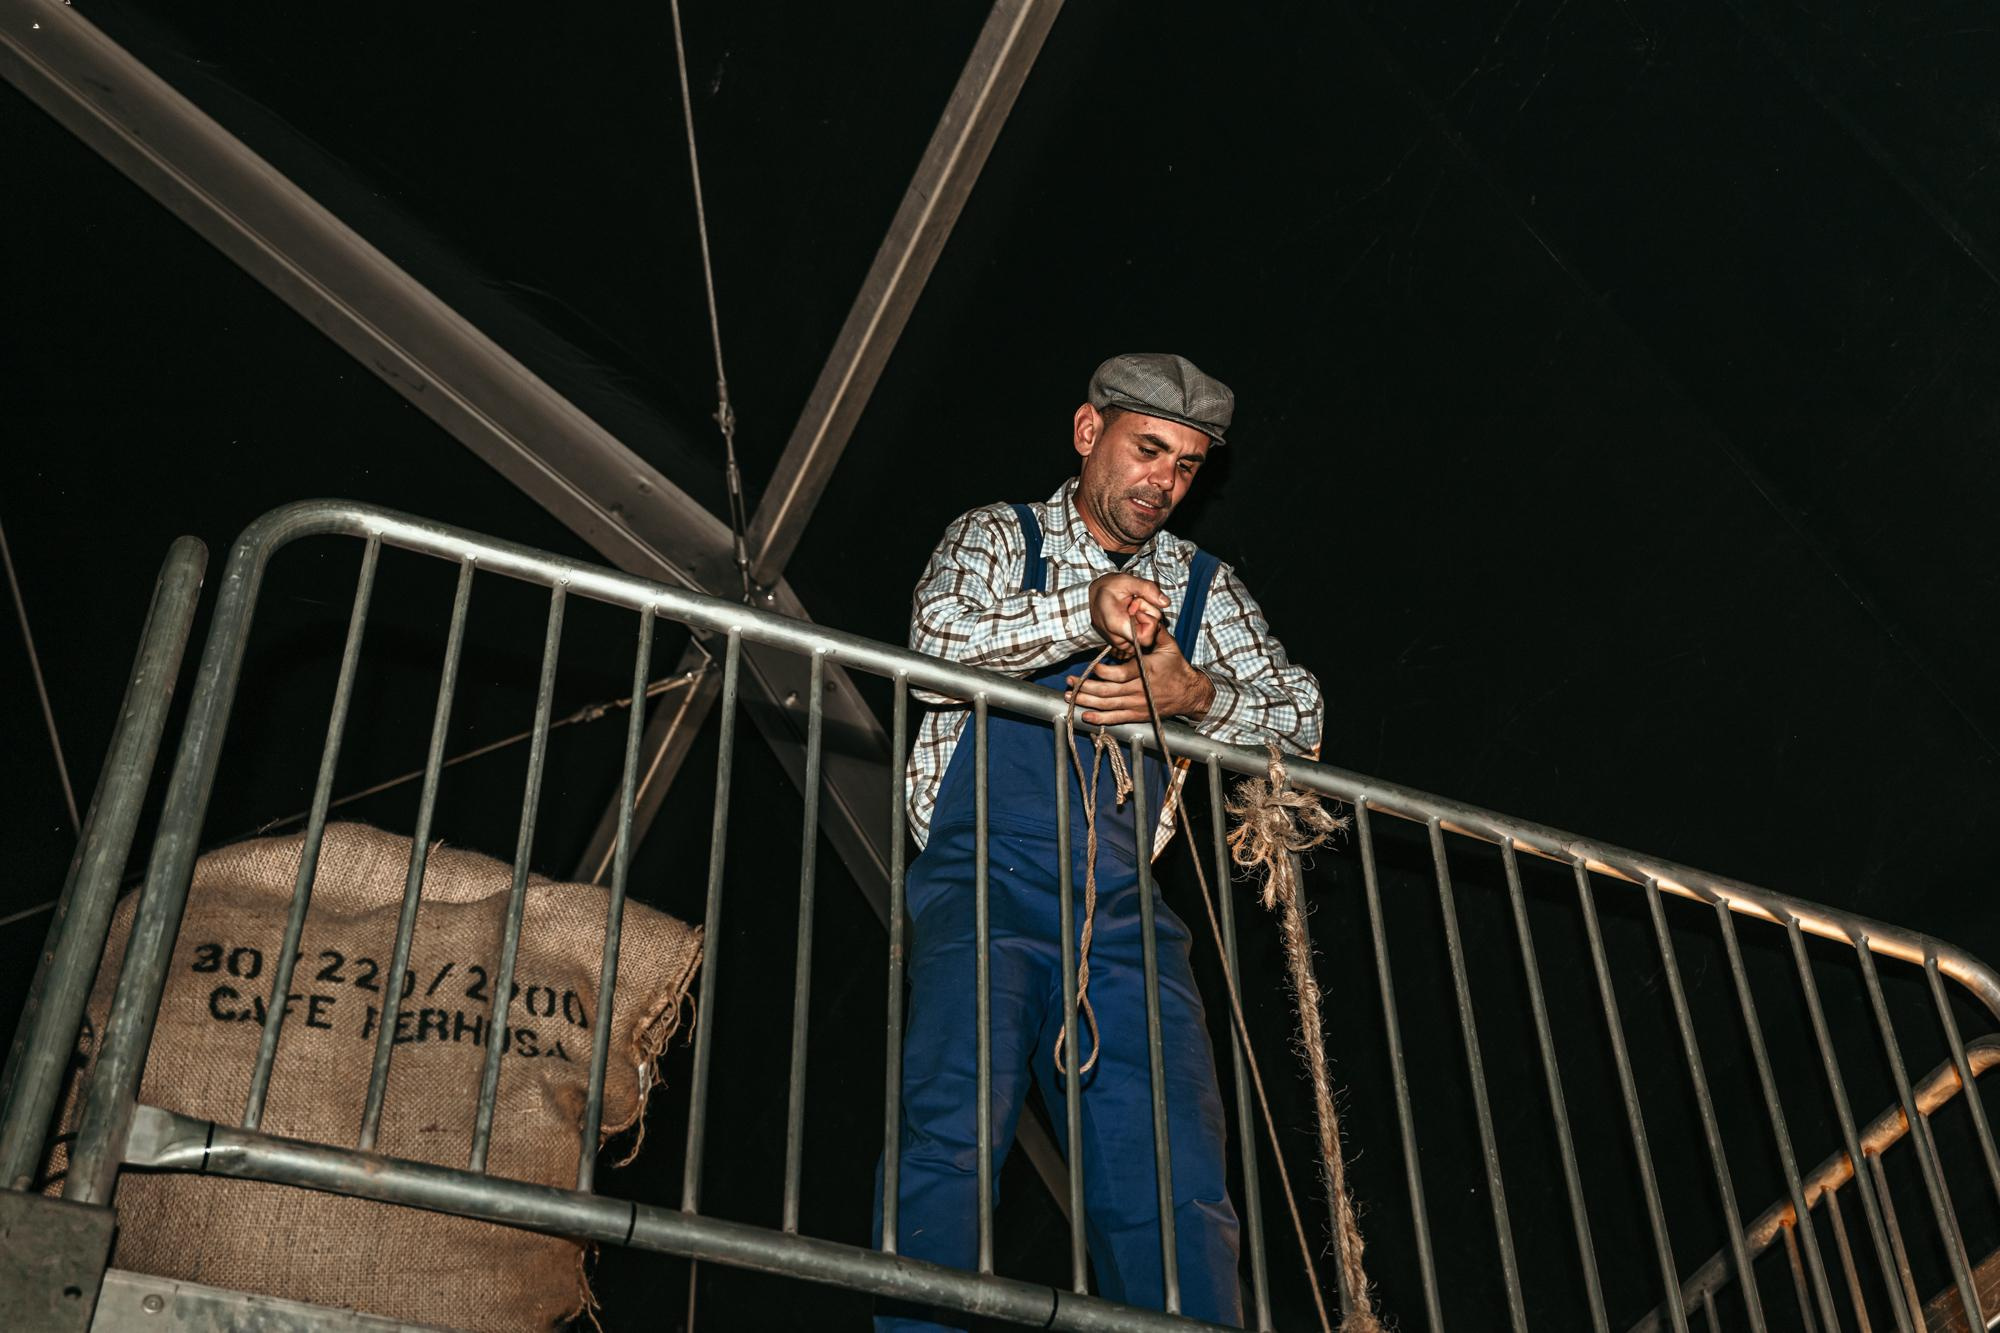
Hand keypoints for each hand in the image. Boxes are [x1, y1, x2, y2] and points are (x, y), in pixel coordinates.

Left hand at [1066, 630, 1214, 726]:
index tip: (1093, 667)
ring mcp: (1137, 705)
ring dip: (1087, 701)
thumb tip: (1141, 614)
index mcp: (1146, 671)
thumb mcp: (1169, 646)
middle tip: (1070, 682)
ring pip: (1108, 705)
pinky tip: (1085, 715)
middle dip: (1086, 687)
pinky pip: (1115, 718)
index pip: (1121, 674)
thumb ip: (1155, 631)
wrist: (1189, 693)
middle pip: (1109, 691)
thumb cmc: (1177, 667)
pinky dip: (1099, 718)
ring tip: (1070, 696)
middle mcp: (1140, 690)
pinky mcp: (1137, 715)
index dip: (1105, 672)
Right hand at [1088, 573, 1169, 656]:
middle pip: (1149, 635)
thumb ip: (1147, 589)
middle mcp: (1119, 640)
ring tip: (1129, 607)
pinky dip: (1139, 624)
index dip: (1148, 619)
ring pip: (1145, 635)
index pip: (1147, 637)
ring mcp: (1121, 643)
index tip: (1136, 604)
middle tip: (1133, 602)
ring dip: (1143, 619)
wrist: (1089, 598)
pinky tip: (1129, 614)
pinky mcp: (1123, 642)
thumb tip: (1166, 602)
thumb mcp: (1126, 581)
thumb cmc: (1105, 588)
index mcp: (1117, 626)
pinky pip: (1140, 636)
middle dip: (1146, 615)